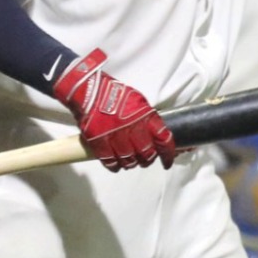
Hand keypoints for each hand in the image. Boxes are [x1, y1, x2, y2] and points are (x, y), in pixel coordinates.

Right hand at [52, 50, 176, 171]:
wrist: (90, 91)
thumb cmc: (116, 95)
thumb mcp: (140, 102)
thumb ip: (148, 119)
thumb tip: (155, 135)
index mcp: (146, 116)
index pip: (163, 139)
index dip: (167, 154)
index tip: (167, 162)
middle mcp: (132, 127)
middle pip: (146, 153)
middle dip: (148, 159)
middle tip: (146, 160)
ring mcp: (115, 136)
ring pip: (129, 159)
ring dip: (132, 164)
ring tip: (131, 162)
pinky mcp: (99, 142)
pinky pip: (110, 161)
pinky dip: (115, 166)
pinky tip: (117, 165)